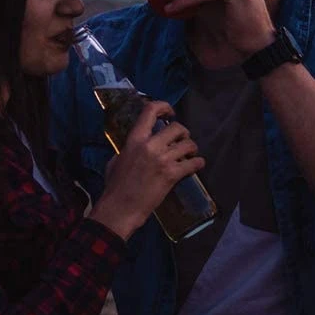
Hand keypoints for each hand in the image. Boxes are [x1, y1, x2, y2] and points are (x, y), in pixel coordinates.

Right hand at [93, 100, 204, 240]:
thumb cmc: (115, 185)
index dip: (164, 107)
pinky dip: (198, 163)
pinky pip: (193, 163)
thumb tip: (136, 146)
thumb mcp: (117, 159)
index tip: (170, 112)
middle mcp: (150, 145)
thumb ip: (130, 148)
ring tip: (190, 154)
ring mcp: (162, 159)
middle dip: (184, 133)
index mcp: (135, 139)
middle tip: (183, 141)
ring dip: (192, 149)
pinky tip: (197, 165)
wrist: (121, 207)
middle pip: (177, 127)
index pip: (150, 111)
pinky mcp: (172, 174)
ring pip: (189, 144)